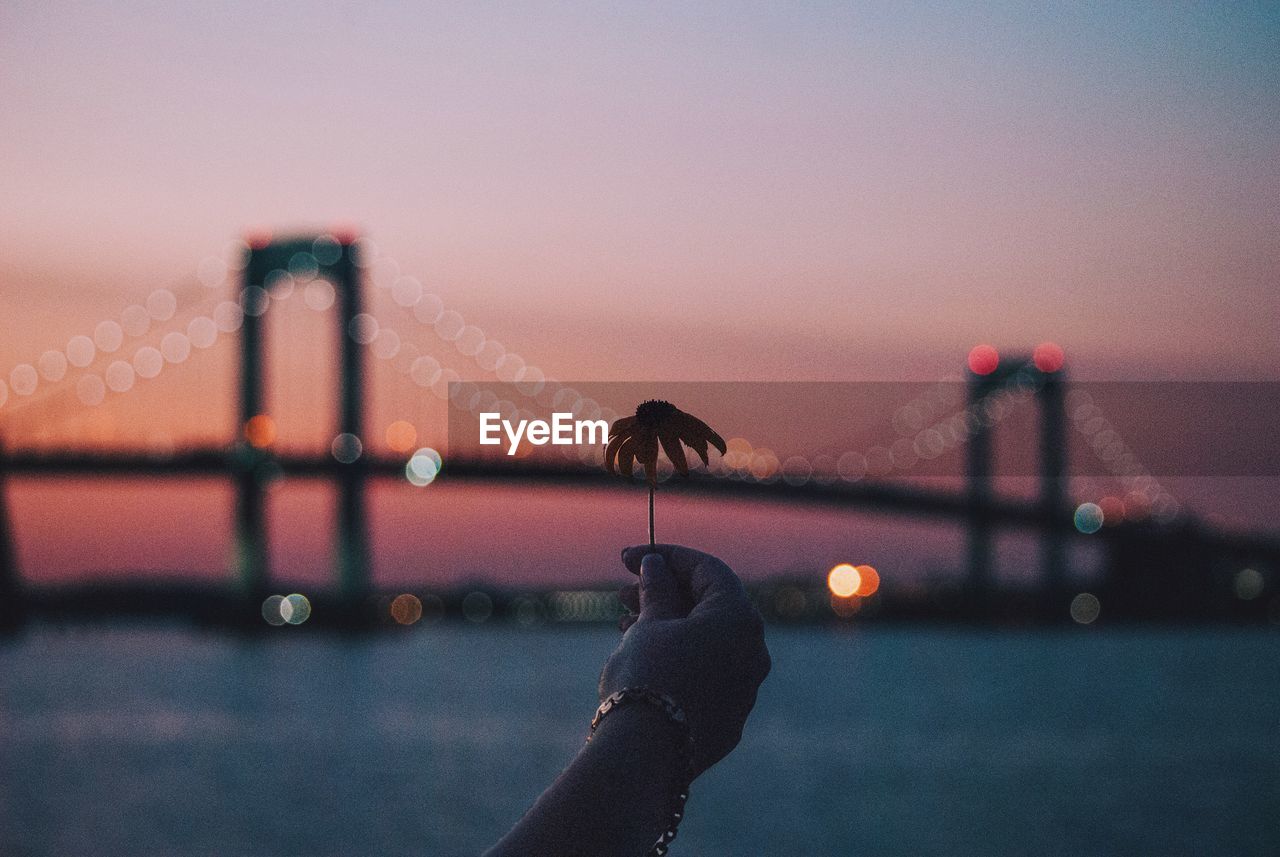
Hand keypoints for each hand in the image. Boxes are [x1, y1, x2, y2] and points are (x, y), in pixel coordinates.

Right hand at [602, 544, 770, 778]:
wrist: (645, 755)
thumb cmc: (647, 678)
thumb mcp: (649, 624)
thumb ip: (656, 589)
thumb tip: (657, 566)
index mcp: (739, 619)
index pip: (708, 570)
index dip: (666, 556)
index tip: (629, 558)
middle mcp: (753, 651)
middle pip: (710, 606)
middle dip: (665, 593)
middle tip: (624, 592)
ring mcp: (745, 688)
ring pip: (708, 641)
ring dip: (669, 625)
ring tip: (625, 624)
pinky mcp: (729, 717)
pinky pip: (707, 673)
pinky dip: (680, 657)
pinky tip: (644, 658)